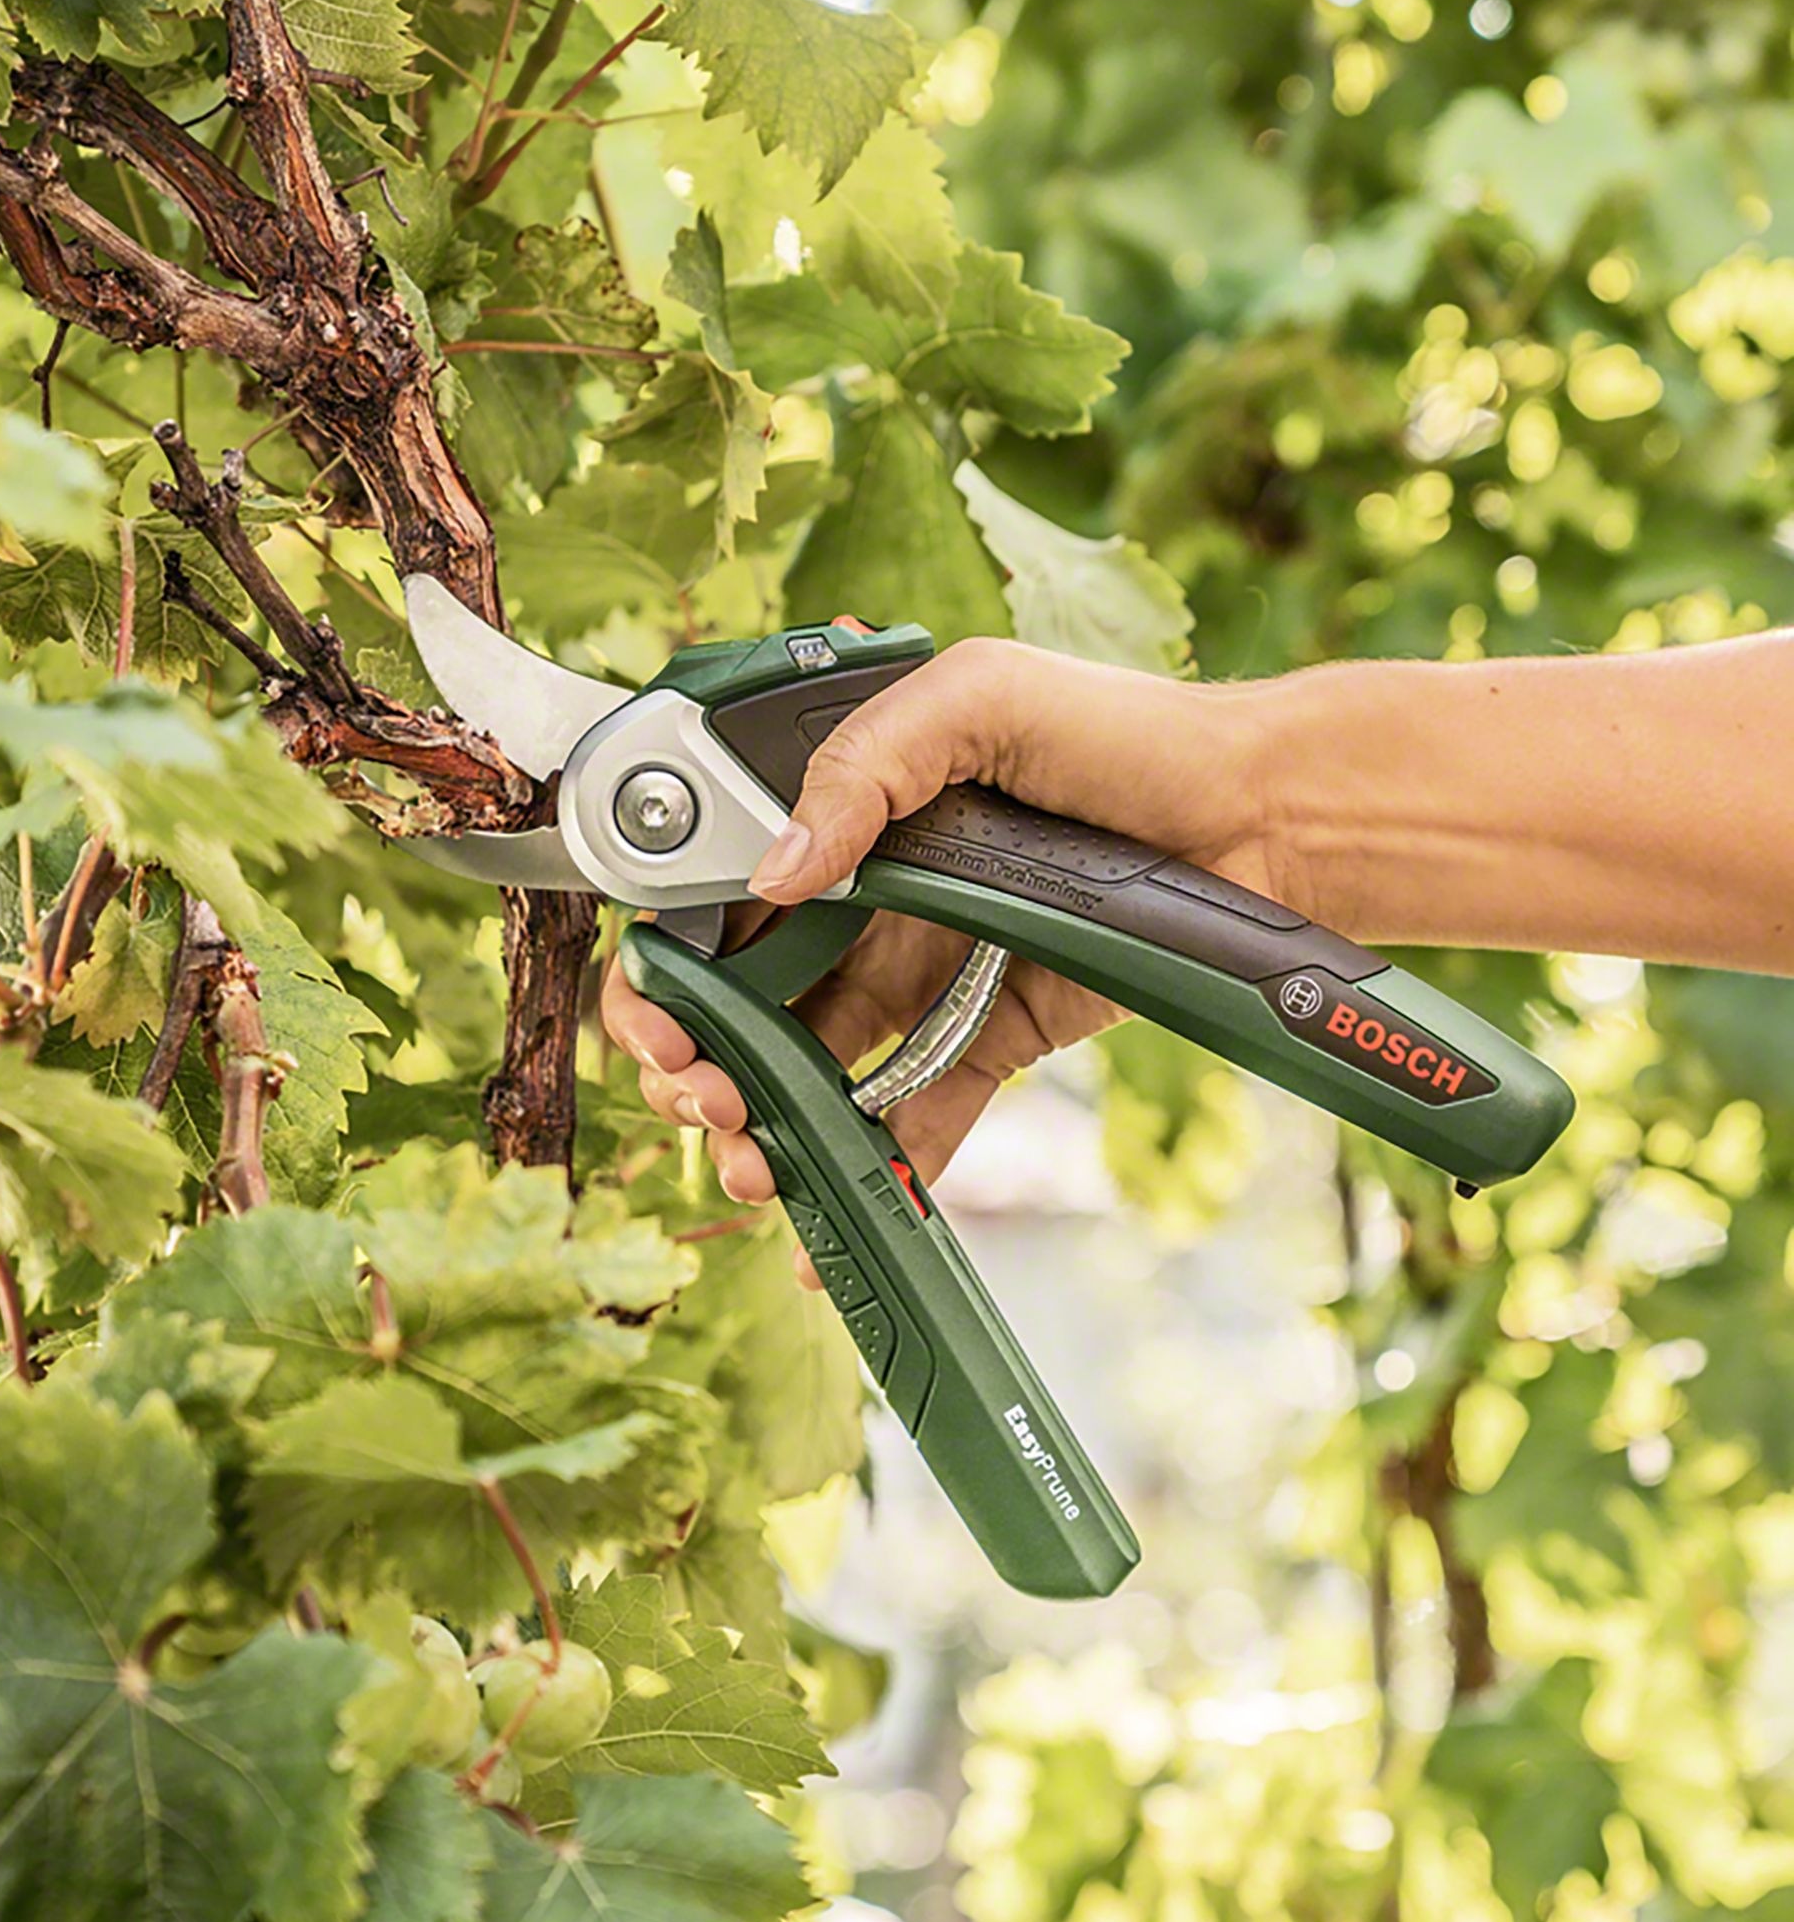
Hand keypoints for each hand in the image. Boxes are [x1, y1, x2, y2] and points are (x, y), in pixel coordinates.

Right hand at [600, 637, 1282, 1275]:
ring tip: (759, 1164)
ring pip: (812, 1069)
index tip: (662, 1020)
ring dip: (767, 1125)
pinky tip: (841, 1226)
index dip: (672, 965)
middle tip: (706, 1100)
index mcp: (846, 816)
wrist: (1259, 814)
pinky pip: (917, 1115)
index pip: (721, 898)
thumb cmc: (1125, 731)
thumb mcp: (977, 696)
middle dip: (701, 1062)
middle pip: (745, 999)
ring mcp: (925, 974)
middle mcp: (868, 901)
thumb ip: (861, 766)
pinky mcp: (989, 1037)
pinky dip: (877, 1173)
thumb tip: (776, 869)